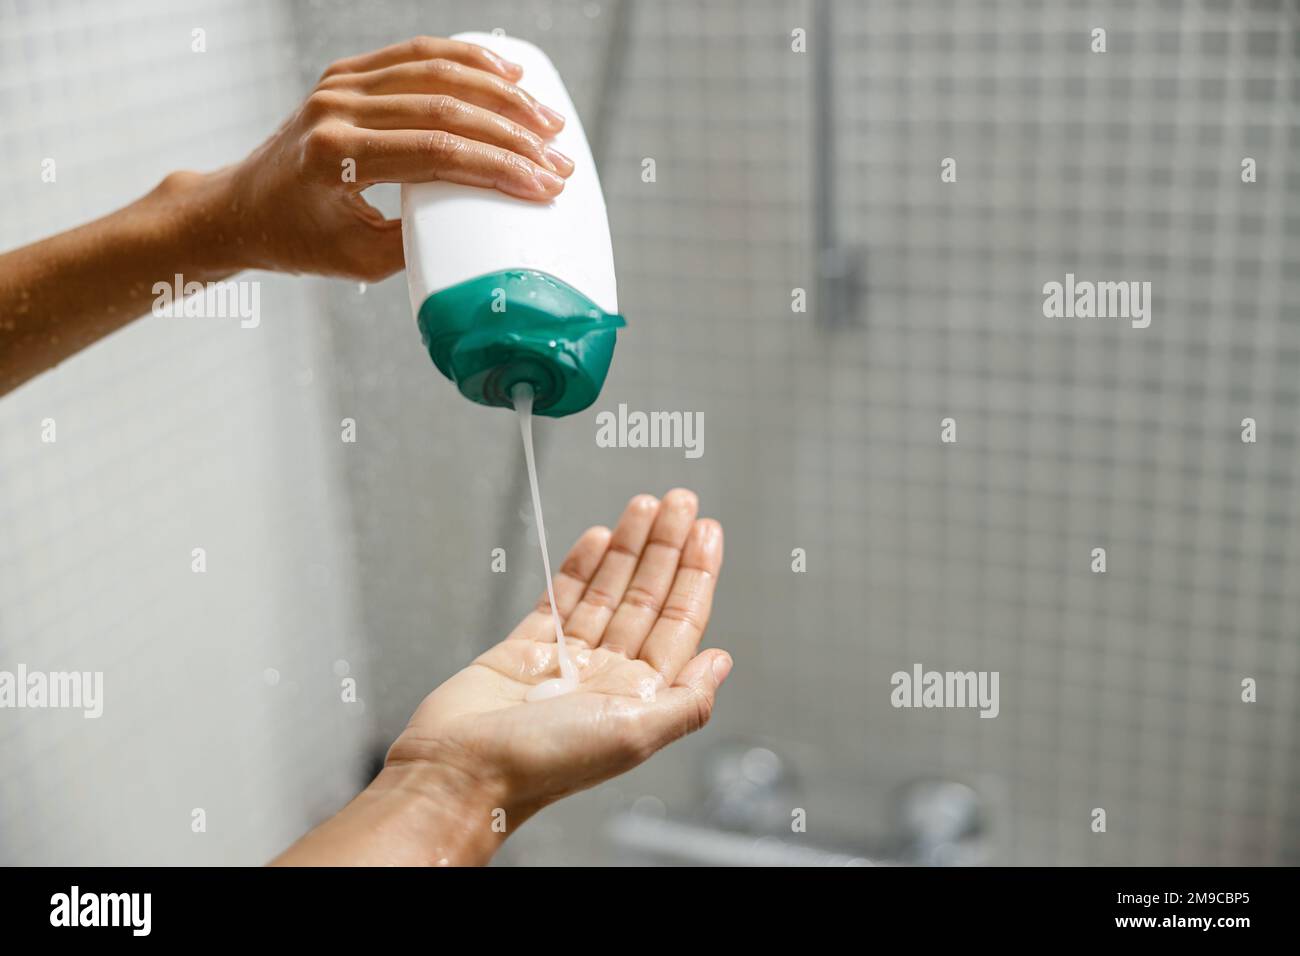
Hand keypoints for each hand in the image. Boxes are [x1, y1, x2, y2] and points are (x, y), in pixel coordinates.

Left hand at [190, 36, 574, 280]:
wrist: (242, 206)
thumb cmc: (300, 242)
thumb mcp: (361, 261)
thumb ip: (421, 243)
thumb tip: (489, 234)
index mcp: (336, 158)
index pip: (438, 152)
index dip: (500, 168)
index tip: (545, 187)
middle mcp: (336, 109)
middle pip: (447, 108)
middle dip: (514, 136)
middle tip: (559, 161)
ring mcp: (341, 83)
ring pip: (438, 71)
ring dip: (503, 94)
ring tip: (549, 120)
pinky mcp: (348, 72)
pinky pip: (417, 54)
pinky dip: (468, 60)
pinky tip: (510, 72)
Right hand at [393, 488, 729, 821]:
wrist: (461, 771)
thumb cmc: (544, 763)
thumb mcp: (635, 732)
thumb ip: (687, 699)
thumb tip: (722, 661)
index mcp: (638, 696)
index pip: (678, 622)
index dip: (696, 575)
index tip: (707, 532)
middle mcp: (607, 676)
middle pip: (646, 597)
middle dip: (666, 547)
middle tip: (681, 501)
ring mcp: (565, 661)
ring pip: (606, 591)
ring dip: (627, 548)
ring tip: (644, 505)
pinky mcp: (523, 651)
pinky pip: (559, 599)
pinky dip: (579, 567)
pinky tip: (597, 537)